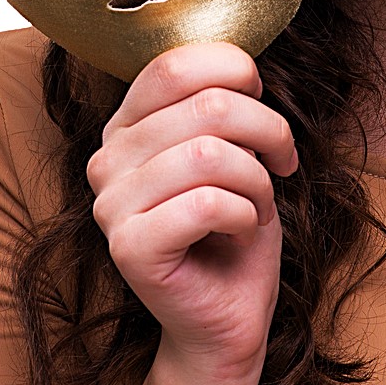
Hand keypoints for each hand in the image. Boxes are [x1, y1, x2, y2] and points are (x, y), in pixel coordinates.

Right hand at [85, 42, 299, 381]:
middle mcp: (106, 159)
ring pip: (211, 154)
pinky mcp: (128, 247)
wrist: (227, 319)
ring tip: (256, 205)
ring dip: (257, 181)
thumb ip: (222, 104)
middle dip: (267, 132)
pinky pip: (207, 203)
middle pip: (207, 106)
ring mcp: (109, 204)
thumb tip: (244, 68)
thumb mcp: (236, 150)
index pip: (174, 65)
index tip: (264, 107)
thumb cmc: (234, 230)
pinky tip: (239, 230)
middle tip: (280, 167)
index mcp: (126, 125)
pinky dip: (244, 214)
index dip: (236, 74)